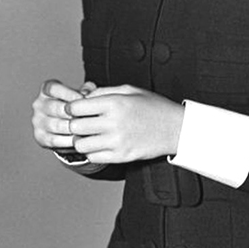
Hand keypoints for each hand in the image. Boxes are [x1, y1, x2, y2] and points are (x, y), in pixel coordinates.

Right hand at [31, 78, 95, 150]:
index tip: (82, 99)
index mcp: (46, 90)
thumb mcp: (81, 95)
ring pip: (55, 125)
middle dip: (72, 113)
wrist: (68, 128)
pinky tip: (80, 139)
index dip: (68, 93)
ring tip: (85, 128)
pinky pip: (54, 140)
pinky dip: (68, 140)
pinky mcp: (40, 137)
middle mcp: (39, 104)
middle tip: (86, 117)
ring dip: (72, 128)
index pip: (53, 88)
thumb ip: (86, 90)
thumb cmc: (75, 107)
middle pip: (54, 107)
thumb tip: (88, 92)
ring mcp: (38, 121)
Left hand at [67, 85, 184, 164]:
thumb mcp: (130, 90)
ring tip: (90, 135)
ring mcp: (117, 142)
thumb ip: (104, 91)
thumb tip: (82, 96)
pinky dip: (92, 151)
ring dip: (81, 140)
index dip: (72, 108)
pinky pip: (93, 157)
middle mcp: (114, 123)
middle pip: (75, 127)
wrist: (176, 128)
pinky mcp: (121, 156)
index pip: (77, 108)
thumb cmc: (154, 107)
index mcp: (115, 103)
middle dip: (74, 124)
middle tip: (81, 123)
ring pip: (81, 145)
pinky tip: (99, 144)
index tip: (75, 109)